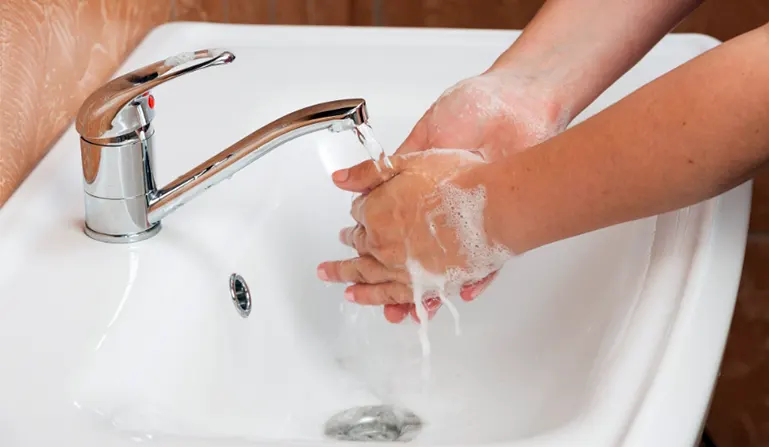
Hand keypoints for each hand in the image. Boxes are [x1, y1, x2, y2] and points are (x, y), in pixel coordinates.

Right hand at [325, 68, 566, 322]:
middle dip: (397, 281)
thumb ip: (385, 169)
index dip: (374, 252)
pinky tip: (464, 291)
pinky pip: (490, 261)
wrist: (517, 106)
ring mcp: (473, 217)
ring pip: (451, 267)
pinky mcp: (500, 220)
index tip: (358, 271)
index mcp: (423, 189)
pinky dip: (478, 278)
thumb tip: (348, 185)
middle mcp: (446, 208)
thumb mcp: (420, 139)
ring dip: (433, 291)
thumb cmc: (472, 111)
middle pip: (418, 256)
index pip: (392, 231)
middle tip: (380, 302)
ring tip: (416, 309)